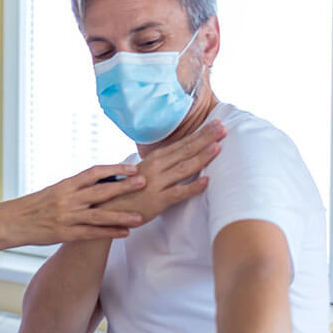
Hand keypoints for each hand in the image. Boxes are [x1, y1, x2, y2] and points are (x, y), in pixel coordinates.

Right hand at [1, 163, 148, 244]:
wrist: (13, 221)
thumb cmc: (35, 205)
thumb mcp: (55, 191)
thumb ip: (76, 188)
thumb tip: (99, 182)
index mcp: (66, 185)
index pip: (94, 172)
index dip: (115, 169)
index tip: (133, 167)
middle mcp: (68, 199)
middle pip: (101, 191)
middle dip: (124, 187)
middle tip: (144, 182)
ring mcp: (68, 217)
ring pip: (100, 215)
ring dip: (122, 216)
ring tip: (141, 217)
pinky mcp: (65, 233)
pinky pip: (92, 233)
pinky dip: (109, 233)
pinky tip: (125, 233)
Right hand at [99, 120, 225, 223]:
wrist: (110, 209)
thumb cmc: (131, 189)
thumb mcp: (146, 170)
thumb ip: (165, 162)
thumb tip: (185, 152)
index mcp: (155, 158)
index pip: (182, 143)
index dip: (200, 133)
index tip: (217, 123)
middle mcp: (156, 167)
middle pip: (185, 151)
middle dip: (205, 139)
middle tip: (223, 128)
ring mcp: (157, 183)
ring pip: (183, 168)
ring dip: (201, 157)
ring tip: (217, 148)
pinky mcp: (157, 201)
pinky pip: (178, 193)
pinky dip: (193, 187)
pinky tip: (206, 182)